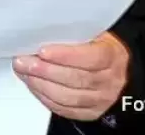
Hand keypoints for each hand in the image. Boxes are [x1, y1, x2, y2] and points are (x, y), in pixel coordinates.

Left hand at [12, 32, 129, 121]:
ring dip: (42, 85)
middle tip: (25, 62)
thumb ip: (76, 34)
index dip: (65, 55)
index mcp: (112, 56)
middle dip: (46, 71)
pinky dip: (46, 99)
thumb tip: (45, 33)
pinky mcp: (90, 113)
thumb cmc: (102, 48)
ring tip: (26, 73)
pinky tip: (35, 86)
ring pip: (68, 97)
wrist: (119, 71)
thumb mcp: (96, 34)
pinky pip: (65, 110)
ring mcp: (100, 99)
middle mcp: (109, 80)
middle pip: (76, 79)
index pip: (91, 58)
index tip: (43, 51)